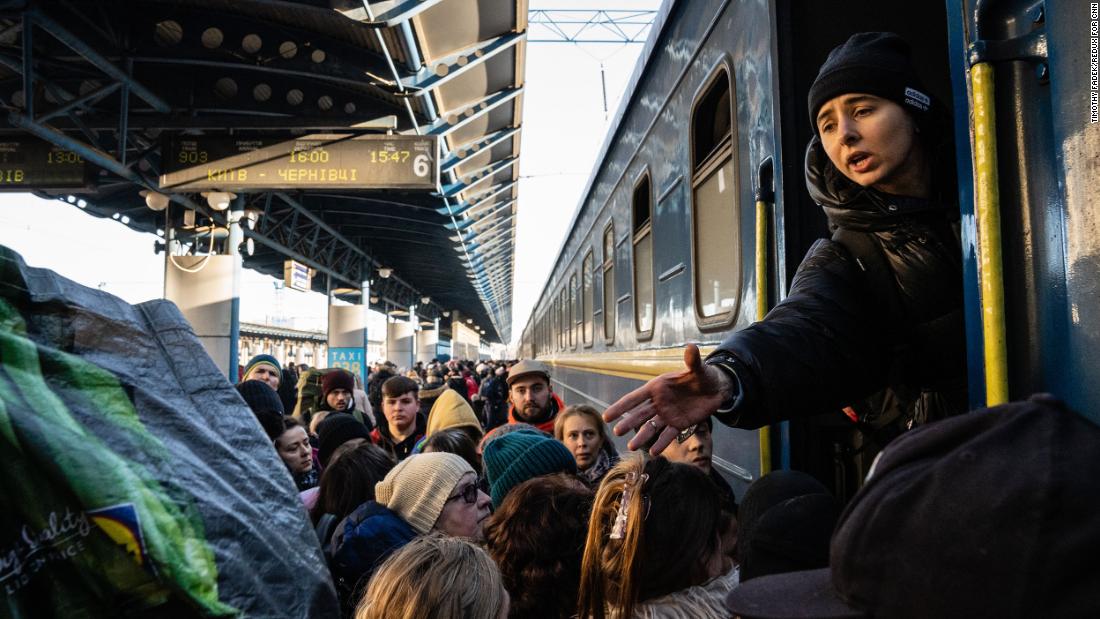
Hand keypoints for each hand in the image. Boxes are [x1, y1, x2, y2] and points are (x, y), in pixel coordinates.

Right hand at [603, 344, 731, 454]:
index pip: (635, 398)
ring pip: (651, 427)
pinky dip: (662, 443)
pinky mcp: (679, 424)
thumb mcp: (698, 368)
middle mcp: (659, 402)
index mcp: (657, 387)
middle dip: (628, 422)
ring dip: (642, 436)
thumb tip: (692, 346)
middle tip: (616, 432)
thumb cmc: (703, 375)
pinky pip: (668, 435)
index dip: (621, 406)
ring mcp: (668, 415)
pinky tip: (654, 452)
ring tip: (631, 447)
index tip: (607, 416)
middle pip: (639, 414)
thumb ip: (692, 360)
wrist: (716, 389)